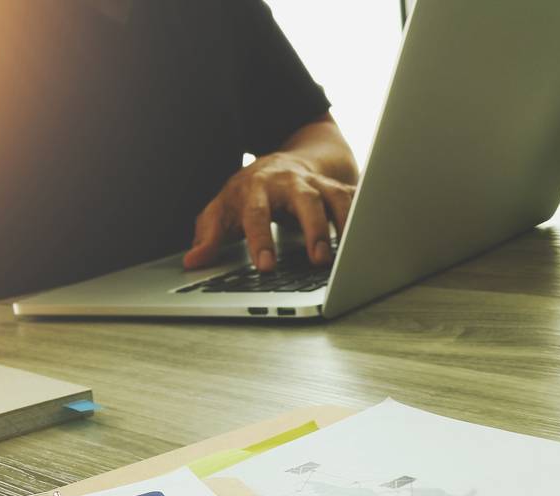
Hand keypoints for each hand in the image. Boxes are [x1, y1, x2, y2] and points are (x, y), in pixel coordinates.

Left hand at [183, 152, 354, 271]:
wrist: (282, 164)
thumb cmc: (249, 194)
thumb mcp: (222, 211)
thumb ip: (208, 236)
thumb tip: (192, 261)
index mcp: (256, 188)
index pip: (257, 215)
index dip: (261, 241)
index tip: (266, 266)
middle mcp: (289, 183)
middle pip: (304, 200)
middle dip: (312, 229)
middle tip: (317, 260)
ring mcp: (316, 183)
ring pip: (334, 197)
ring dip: (343, 224)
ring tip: (346, 253)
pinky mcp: (337, 187)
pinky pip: (354, 199)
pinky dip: (362, 215)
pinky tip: (367, 237)